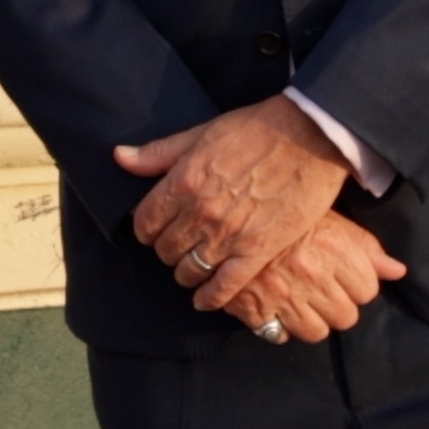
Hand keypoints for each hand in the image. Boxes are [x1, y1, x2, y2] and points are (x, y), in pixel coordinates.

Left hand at [117, 95, 355, 313]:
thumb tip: (119, 157)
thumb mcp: (200, 133)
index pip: (145, 223)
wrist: (310, 137)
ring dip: (187, 272)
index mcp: (183, 182)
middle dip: (167, 250)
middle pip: (166, 250)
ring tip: (193, 267)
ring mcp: (229, 236)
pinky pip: (225, 287)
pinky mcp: (258, 252)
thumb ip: (158, 153)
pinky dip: (211, 298)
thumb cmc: (255, 129)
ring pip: (190, 271)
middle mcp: (201, 213)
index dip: (146, 230)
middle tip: (178, 247)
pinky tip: (205, 300)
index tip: (155, 230)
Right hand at [220, 212, 409, 343]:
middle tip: (321, 289)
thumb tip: (398, 271)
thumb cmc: (281, 206)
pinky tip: (275, 308)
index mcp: (335, 249)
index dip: (358, 284)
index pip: (367, 289)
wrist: (225, 208)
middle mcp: (313, 276)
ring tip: (300, 301)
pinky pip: (279, 335)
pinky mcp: (254, 309)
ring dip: (310, 320)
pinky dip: (278, 327)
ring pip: (316, 331)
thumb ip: (363, 246)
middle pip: (346, 316)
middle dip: (337, 305)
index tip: (344, 276)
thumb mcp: (327, 216)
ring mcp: (283, 296)